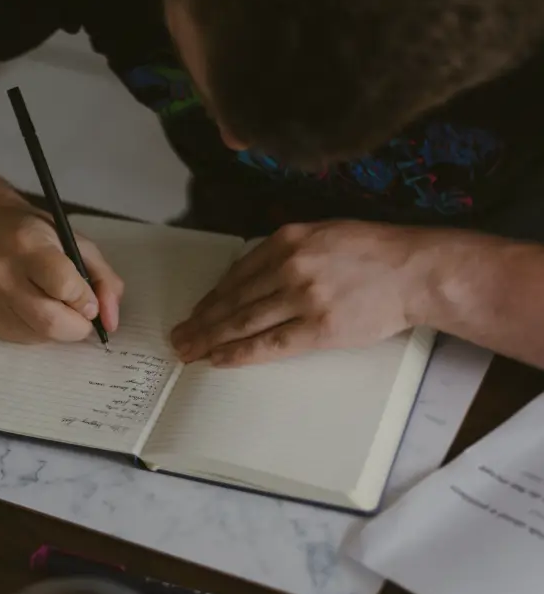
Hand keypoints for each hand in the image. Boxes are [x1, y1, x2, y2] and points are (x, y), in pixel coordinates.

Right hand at [0, 205, 123, 342]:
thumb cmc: (36, 233)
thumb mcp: (77, 242)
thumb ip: (103, 280)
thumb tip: (111, 322)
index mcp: (27, 245)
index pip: (64, 286)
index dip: (85, 299)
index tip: (89, 299)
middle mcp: (2, 274)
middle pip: (51, 322)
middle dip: (78, 325)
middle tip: (81, 312)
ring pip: (40, 336)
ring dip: (61, 329)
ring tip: (57, 305)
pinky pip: (25, 339)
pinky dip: (42, 331)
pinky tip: (37, 309)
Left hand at [170, 221, 431, 366]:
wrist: (415, 270)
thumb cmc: (373, 252)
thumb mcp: (323, 233)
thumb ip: (285, 250)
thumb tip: (249, 277)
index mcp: (287, 240)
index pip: (237, 274)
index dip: (211, 297)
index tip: (196, 313)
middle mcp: (289, 266)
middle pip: (233, 300)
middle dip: (201, 321)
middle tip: (178, 337)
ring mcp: (303, 298)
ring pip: (244, 322)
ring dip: (210, 339)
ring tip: (188, 351)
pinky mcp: (318, 328)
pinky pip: (269, 344)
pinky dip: (239, 353)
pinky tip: (219, 359)